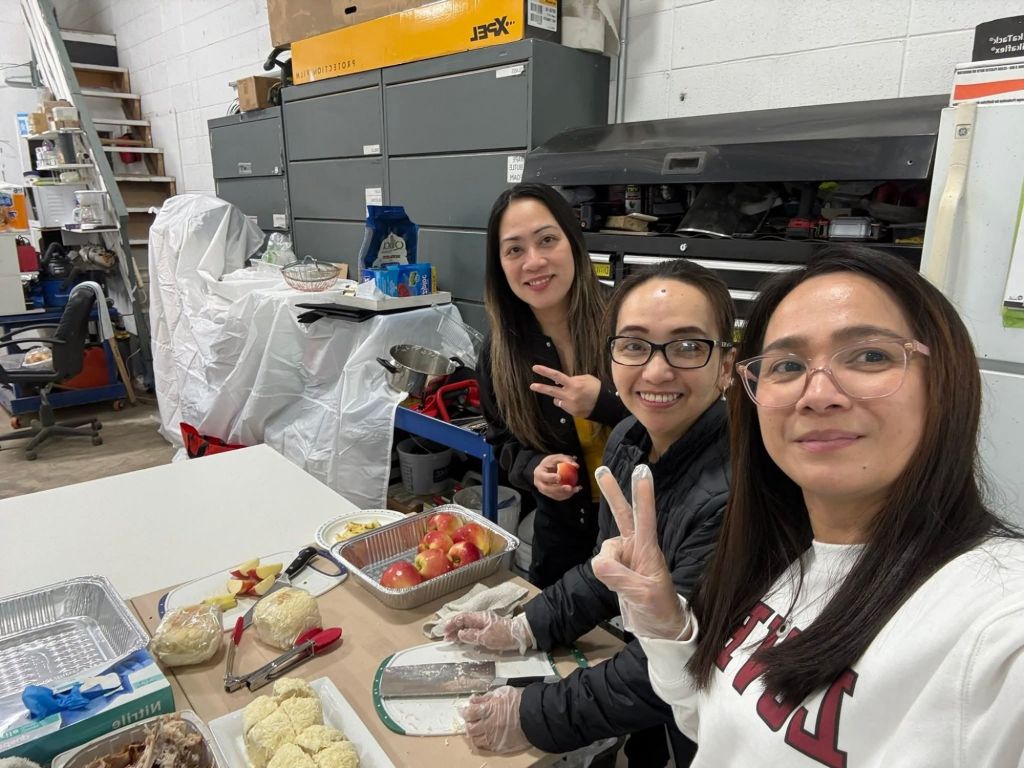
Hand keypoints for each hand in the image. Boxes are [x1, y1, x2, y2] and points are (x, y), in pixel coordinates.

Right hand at [441, 612, 535, 653]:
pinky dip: (465, 635)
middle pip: (463, 621)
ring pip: (467, 626)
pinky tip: (461, 640)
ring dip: (458, 632)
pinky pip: (472, 631)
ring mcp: (484, 624)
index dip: (451, 624)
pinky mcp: (487, 630)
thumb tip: (460, 634)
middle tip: (445, 637)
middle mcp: (480, 619)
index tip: (444, 631)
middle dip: (453, 628)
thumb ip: (471, 635)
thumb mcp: (486, 637)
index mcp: (480, 617)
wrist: (519, 636)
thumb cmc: (504, 635)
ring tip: (450, 639)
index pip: (462, 618)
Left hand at [460, 686, 529, 752]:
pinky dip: (482, 741)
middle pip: (470, 728)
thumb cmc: (520, 702)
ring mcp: (494, 737)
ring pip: (476, 739)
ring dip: (474, 734)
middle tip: (470, 720)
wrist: (534, 716)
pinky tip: (485, 736)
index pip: (469, 713)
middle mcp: (489, 725)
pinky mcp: (500, 746)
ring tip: (477, 729)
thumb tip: (474, 700)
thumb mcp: (501, 693)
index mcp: (489, 710)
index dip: (464, 711)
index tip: (464, 710)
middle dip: (468, 723)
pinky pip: (486, 747)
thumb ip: (485, 697)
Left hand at [530, 366, 601, 417]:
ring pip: (557, 400)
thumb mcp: (586, 378)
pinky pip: (564, 406)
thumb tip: (561, 381)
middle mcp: (569, 395)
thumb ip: (573, 379)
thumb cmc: (596, 388)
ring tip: (574, 396)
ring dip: (560, 397)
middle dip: (541, 388)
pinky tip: (577, 402)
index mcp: (573, 384)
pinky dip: (567, 403)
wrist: (605, 405)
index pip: (556, 375)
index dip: (545, 371)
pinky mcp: (571, 412)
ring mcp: (569, 405)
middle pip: (551, 391)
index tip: (535, 368)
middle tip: (532, 386)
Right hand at [533, 454, 580, 500]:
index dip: (551, 478)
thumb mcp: (556, 458)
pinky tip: (575, 490)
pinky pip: (559, 497)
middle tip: (570, 487)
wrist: (545, 470)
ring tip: (576, 488)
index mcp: (539, 473)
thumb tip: (576, 466)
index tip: (559, 477)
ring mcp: (544, 491)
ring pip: (555, 495)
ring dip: (567, 493)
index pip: (543, 476)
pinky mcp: (550, 495)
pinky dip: (568, 494)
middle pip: (548, 489)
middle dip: (560, 489)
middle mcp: (540, 484)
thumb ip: (566, 459)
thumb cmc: (551, 463)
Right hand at [591, 464, 690, 639]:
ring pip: (605, 549)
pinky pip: (602, 562)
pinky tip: (616, 583)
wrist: (659, 628)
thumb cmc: (660, 610)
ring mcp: (627, 555)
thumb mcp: (645, 597)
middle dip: (613, 493)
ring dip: (607, 565)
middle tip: (602, 470)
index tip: (642, 470)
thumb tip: (599, 563)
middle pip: (623, 515)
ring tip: (623, 585)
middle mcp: (637, 547)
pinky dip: (605, 572)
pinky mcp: (618, 566)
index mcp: (649, 550)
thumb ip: (622, 579)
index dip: (643, 495)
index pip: (646, 518)